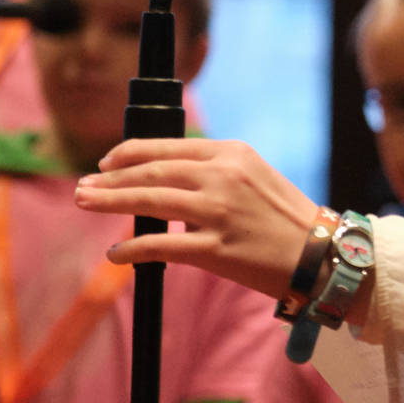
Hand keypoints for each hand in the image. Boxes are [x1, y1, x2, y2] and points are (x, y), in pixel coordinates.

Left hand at [80, 139, 323, 298]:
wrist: (321, 255)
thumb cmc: (286, 217)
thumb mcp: (254, 175)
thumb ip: (214, 170)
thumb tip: (163, 177)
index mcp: (232, 154)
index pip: (168, 147)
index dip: (129, 153)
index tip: (106, 163)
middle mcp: (223, 177)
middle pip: (151, 172)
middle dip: (110, 179)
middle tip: (82, 186)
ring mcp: (218, 213)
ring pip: (149, 201)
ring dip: (109, 203)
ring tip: (85, 204)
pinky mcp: (215, 249)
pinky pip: (160, 246)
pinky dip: (131, 249)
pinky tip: (115, 253)